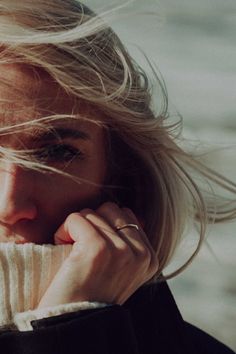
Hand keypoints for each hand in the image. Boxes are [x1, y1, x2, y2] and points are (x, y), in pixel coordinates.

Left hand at [37, 202, 158, 307]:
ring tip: (74, 252)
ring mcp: (121, 251)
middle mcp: (140, 254)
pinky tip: (62, 247)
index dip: (106, 226)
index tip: (96, 251)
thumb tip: (129, 212)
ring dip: (77, 228)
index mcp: (149, 258)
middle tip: (82, 246)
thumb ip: (129, 242)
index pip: (128, 216)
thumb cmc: (92, 294)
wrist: (73, 325)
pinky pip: (76, 218)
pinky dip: (64, 230)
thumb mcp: (121, 269)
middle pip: (111, 209)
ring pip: (92, 213)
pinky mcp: (97, 248)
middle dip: (93, 222)